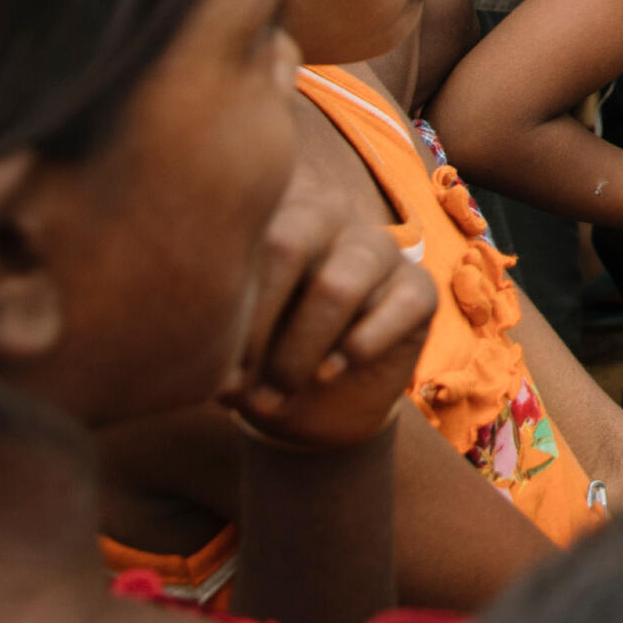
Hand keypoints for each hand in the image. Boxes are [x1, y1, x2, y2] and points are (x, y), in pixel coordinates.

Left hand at [225, 203, 436, 452]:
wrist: (313, 406)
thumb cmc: (256, 363)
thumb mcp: (224, 348)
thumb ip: (215, 333)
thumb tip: (204, 355)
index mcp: (270, 217)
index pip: (243, 231)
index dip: (225, 304)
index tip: (206, 368)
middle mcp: (328, 218)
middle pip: (288, 245)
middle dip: (257, 329)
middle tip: (238, 387)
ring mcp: (377, 249)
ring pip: (337, 285)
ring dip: (300, 352)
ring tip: (276, 395)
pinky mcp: (418, 288)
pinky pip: (396, 307)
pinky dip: (357, 349)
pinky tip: (329, 374)